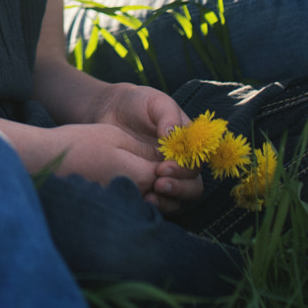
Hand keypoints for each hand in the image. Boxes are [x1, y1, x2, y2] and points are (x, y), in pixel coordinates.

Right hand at [28, 120, 161, 191]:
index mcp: (139, 174)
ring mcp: (121, 201)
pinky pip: (130, 200)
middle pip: (160, 190)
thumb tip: (162, 159)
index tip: (163, 151)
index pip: (168, 173)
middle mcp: (133, 193)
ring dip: (150, 186)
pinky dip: (133, 191)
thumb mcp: (115, 136)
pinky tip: (122, 176)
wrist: (45, 159)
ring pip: (146, 196)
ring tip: (138, 168)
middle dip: (165, 179)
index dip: (170, 162)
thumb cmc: (80, 143)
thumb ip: (143, 149)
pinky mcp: (110, 203)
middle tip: (156, 162)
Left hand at [89, 81, 202, 210]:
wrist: (111, 111)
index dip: (185, 168)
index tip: (164, 166)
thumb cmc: (138, 103)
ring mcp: (165, 175)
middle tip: (158, 181)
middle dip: (180, 186)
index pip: (197, 162)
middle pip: (193, 184)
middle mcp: (181, 161)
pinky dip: (157, 204)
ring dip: (170, 198)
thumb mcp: (156, 102)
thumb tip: (173, 136)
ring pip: (180, 197)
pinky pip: (161, 201)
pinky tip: (143, 199)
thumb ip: (168, 116)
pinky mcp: (149, 183)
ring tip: (151, 194)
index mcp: (188, 142)